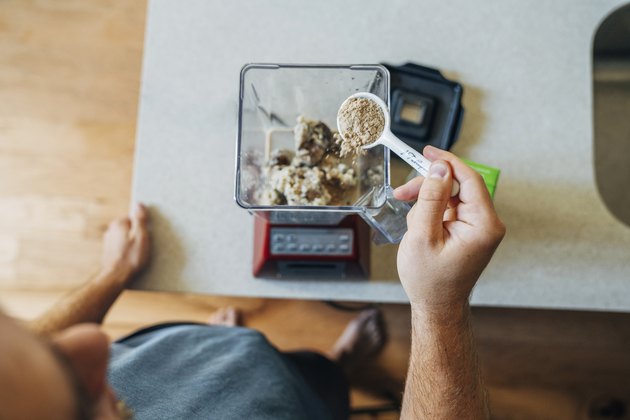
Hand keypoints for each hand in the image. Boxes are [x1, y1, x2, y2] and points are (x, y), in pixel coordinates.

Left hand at [100, 203, 150, 281]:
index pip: (135, 218)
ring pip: (125, 238)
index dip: (143, 226)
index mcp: (119, 224)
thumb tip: (139, 204)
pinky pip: (122, 247)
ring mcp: (108, 241)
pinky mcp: (108, 252)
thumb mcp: (142, 238)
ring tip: (139, 255)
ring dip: (132, 243)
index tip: (148, 235)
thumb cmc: (131, 259)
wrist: (115, 279)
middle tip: (145, 246)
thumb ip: (141, 220)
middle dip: (138, 234)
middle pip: (130, 228)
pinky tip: (132, 260)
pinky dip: (127, 250)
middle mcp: (111, 230)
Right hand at [394, 146, 504, 317]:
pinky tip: (420, 229)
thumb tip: (440, 168)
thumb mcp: (423, 236)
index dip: (447, 162)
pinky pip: (449, 209)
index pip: (469, 179)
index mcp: (483, 225)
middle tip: (402, 193)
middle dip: (428, 187)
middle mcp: (486, 223)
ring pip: (450, 196)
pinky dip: (431, 213)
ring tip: (412, 226)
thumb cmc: (430, 280)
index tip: (427, 152)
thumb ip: (431, 199)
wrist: (436, 306)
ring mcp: (478, 227)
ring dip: (426, 203)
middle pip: (457, 186)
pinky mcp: (468, 230)